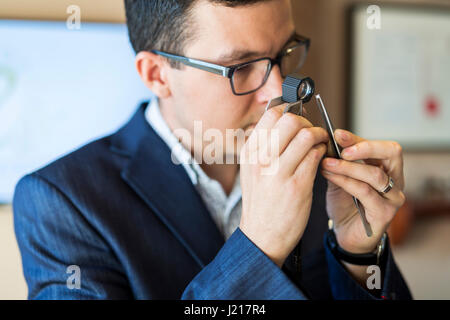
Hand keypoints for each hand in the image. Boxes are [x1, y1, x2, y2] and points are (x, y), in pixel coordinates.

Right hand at [239, 105, 328, 266]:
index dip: (290, 112)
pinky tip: (321, 159)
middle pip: (290, 120)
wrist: (262, 235)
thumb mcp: (252, 170)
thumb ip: (264, 146)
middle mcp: (261, 159)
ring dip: (319, 136)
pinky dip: (323, 152)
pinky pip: (316, 156)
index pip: (271, 114)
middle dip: (307, 123)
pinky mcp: (297, 185)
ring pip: (306, 136)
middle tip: (312, 133)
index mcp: (249, 152)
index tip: (299, 121)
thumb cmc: (261, 201)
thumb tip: (285, 122)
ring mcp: (278, 172)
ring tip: (320, 145)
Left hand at [321, 129, 404, 253]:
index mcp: (386, 168)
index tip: (337, 134)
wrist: (345, 234)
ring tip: (327, 163)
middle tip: (341, 149)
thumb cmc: (345, 204)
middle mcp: (395, 180)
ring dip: (348, 167)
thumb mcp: (340, 178)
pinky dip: (346, 182)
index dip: (358, 139)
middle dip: (364, 147)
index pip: (379, 146)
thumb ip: (337, 162)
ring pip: (375, 174)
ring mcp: (392, 198)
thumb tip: (325, 142)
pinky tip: (330, 177)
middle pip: (391, 153)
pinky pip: (365, 192)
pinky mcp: (384, 213)